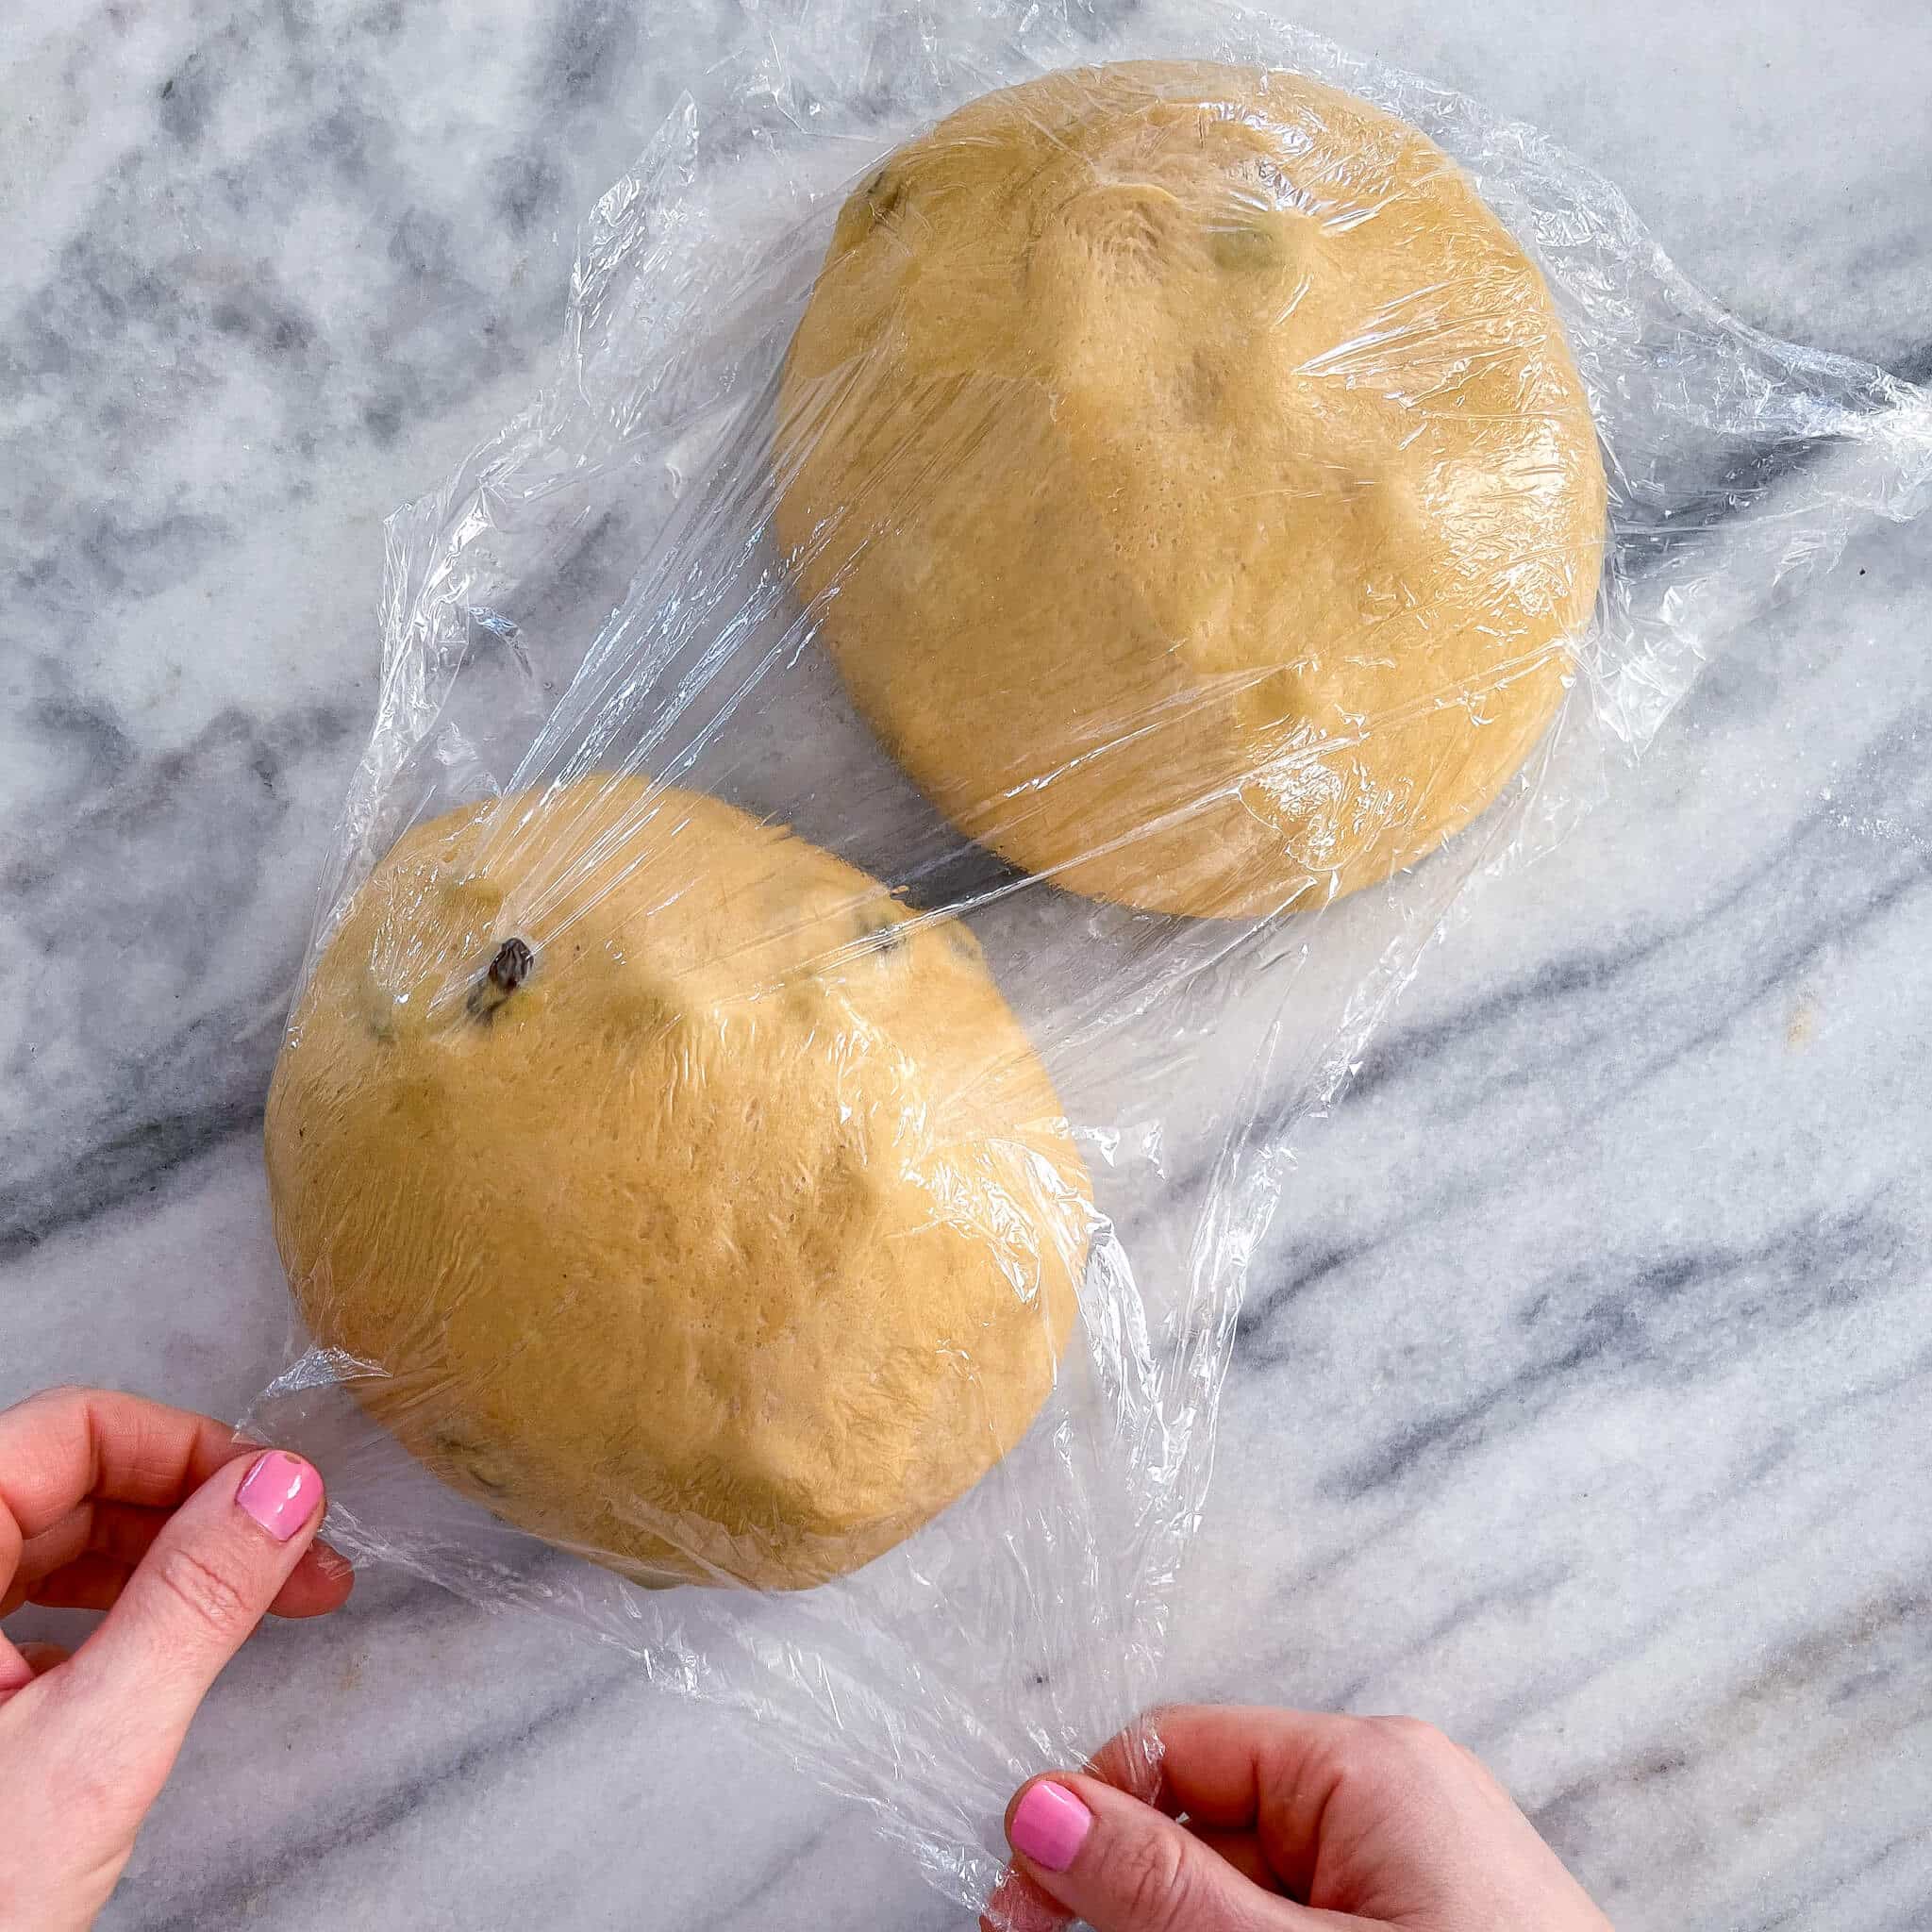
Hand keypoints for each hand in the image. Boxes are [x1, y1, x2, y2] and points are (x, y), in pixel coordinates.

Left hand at [0, 1388, 352, 1931]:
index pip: (72, 1430)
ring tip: (270, 1602)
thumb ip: (193, 1601)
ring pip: (58, 1547)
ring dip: (173, 1564)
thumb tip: (283, 1486)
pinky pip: (33, 1613)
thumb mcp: (93, 1746)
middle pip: (72, 1484)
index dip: (186, 1448)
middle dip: (199, 1513)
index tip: (280, 1500)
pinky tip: (175, 1657)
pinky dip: (120, 1617)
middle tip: (302, 1559)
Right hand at [984, 1704, 1611, 1931]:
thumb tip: (1042, 1811)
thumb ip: (1169, 1893)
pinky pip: (1302, 1923)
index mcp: (1367, 1766)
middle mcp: (1391, 1796)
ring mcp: (1415, 1872)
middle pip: (1204, 1826)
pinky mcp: (1430, 1927)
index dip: (1087, 1823)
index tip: (1020, 1909)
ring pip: (1246, 1891)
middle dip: (1128, 1902)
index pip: (1173, 1748)